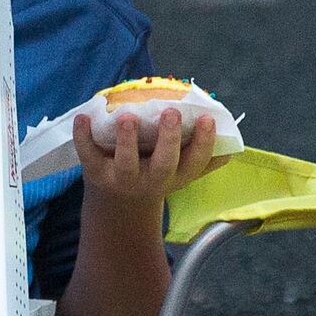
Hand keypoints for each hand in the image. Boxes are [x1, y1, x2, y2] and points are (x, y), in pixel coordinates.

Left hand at [72, 106, 221, 212]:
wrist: (118, 203)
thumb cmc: (155, 172)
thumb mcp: (179, 170)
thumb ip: (201, 158)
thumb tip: (232, 145)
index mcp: (176, 175)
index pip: (196, 161)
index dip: (204, 142)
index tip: (207, 119)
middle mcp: (152, 180)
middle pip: (164, 163)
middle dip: (168, 139)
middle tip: (171, 113)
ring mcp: (122, 179)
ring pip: (126, 163)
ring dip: (128, 140)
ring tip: (128, 117)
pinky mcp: (96, 174)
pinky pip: (88, 156)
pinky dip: (83, 137)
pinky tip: (83, 117)